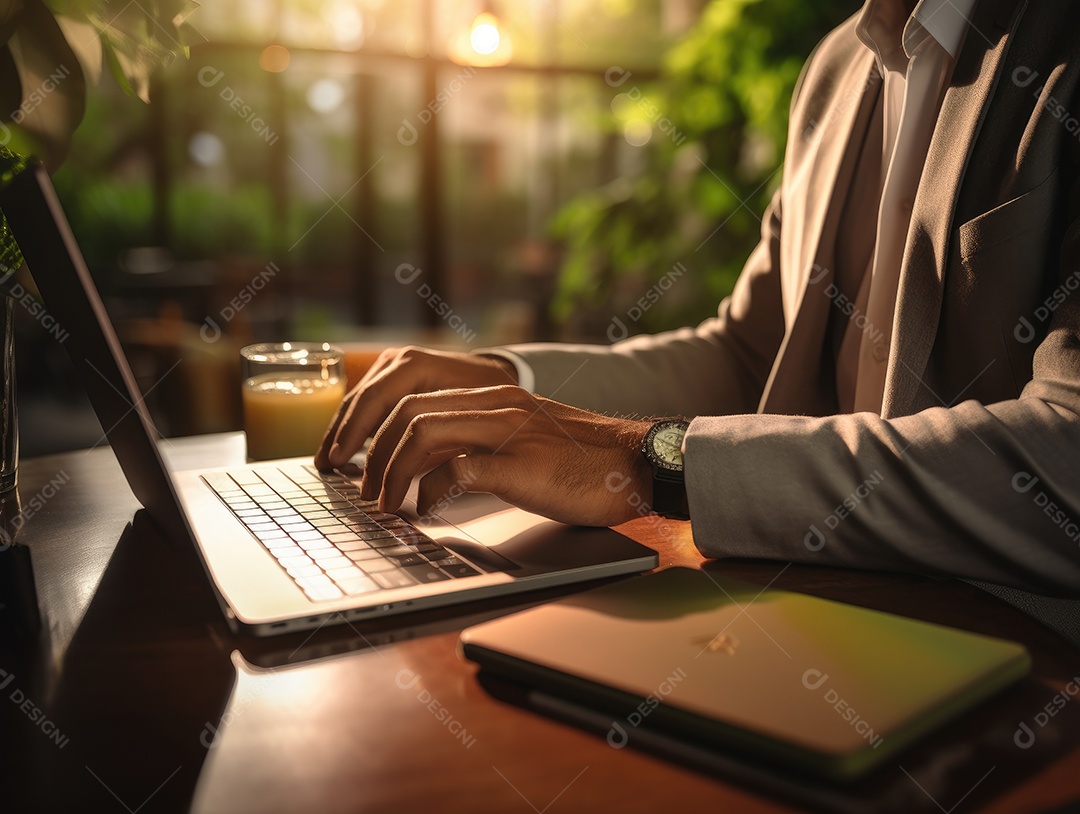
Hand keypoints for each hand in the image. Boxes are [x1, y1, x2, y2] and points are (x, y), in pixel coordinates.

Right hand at [315, 346, 517, 470]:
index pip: (375, 401)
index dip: (356, 434)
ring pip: (356, 401)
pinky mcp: (389, 376)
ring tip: (325, 463)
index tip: (341, 461)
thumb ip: (437, 445)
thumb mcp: (469, 422)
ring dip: (340, 433)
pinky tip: (342, 450)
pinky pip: (364, 402)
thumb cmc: (488, 400)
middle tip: (327, 469)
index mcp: (415, 367)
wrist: (495, 376)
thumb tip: (408, 476)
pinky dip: (352, 426)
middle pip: (359, 401)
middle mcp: (398, 361)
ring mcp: (391, 365)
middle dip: (341, 437)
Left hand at [359, 384, 653, 526]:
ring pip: (421, 433)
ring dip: (391, 473)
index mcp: (491, 395)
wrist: (638, 464)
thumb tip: (425, 471)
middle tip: (362, 490)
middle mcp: (494, 403)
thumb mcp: (520, 440)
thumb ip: (476, 442)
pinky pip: (457, 471)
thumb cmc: (580, 462)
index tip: (358, 464)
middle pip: (405, 411)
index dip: (374, 430)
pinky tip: (427, 512)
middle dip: (371, 453)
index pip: (411, 397)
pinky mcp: (521, 464)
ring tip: (383, 504)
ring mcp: (507, 430)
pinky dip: (430, 494)